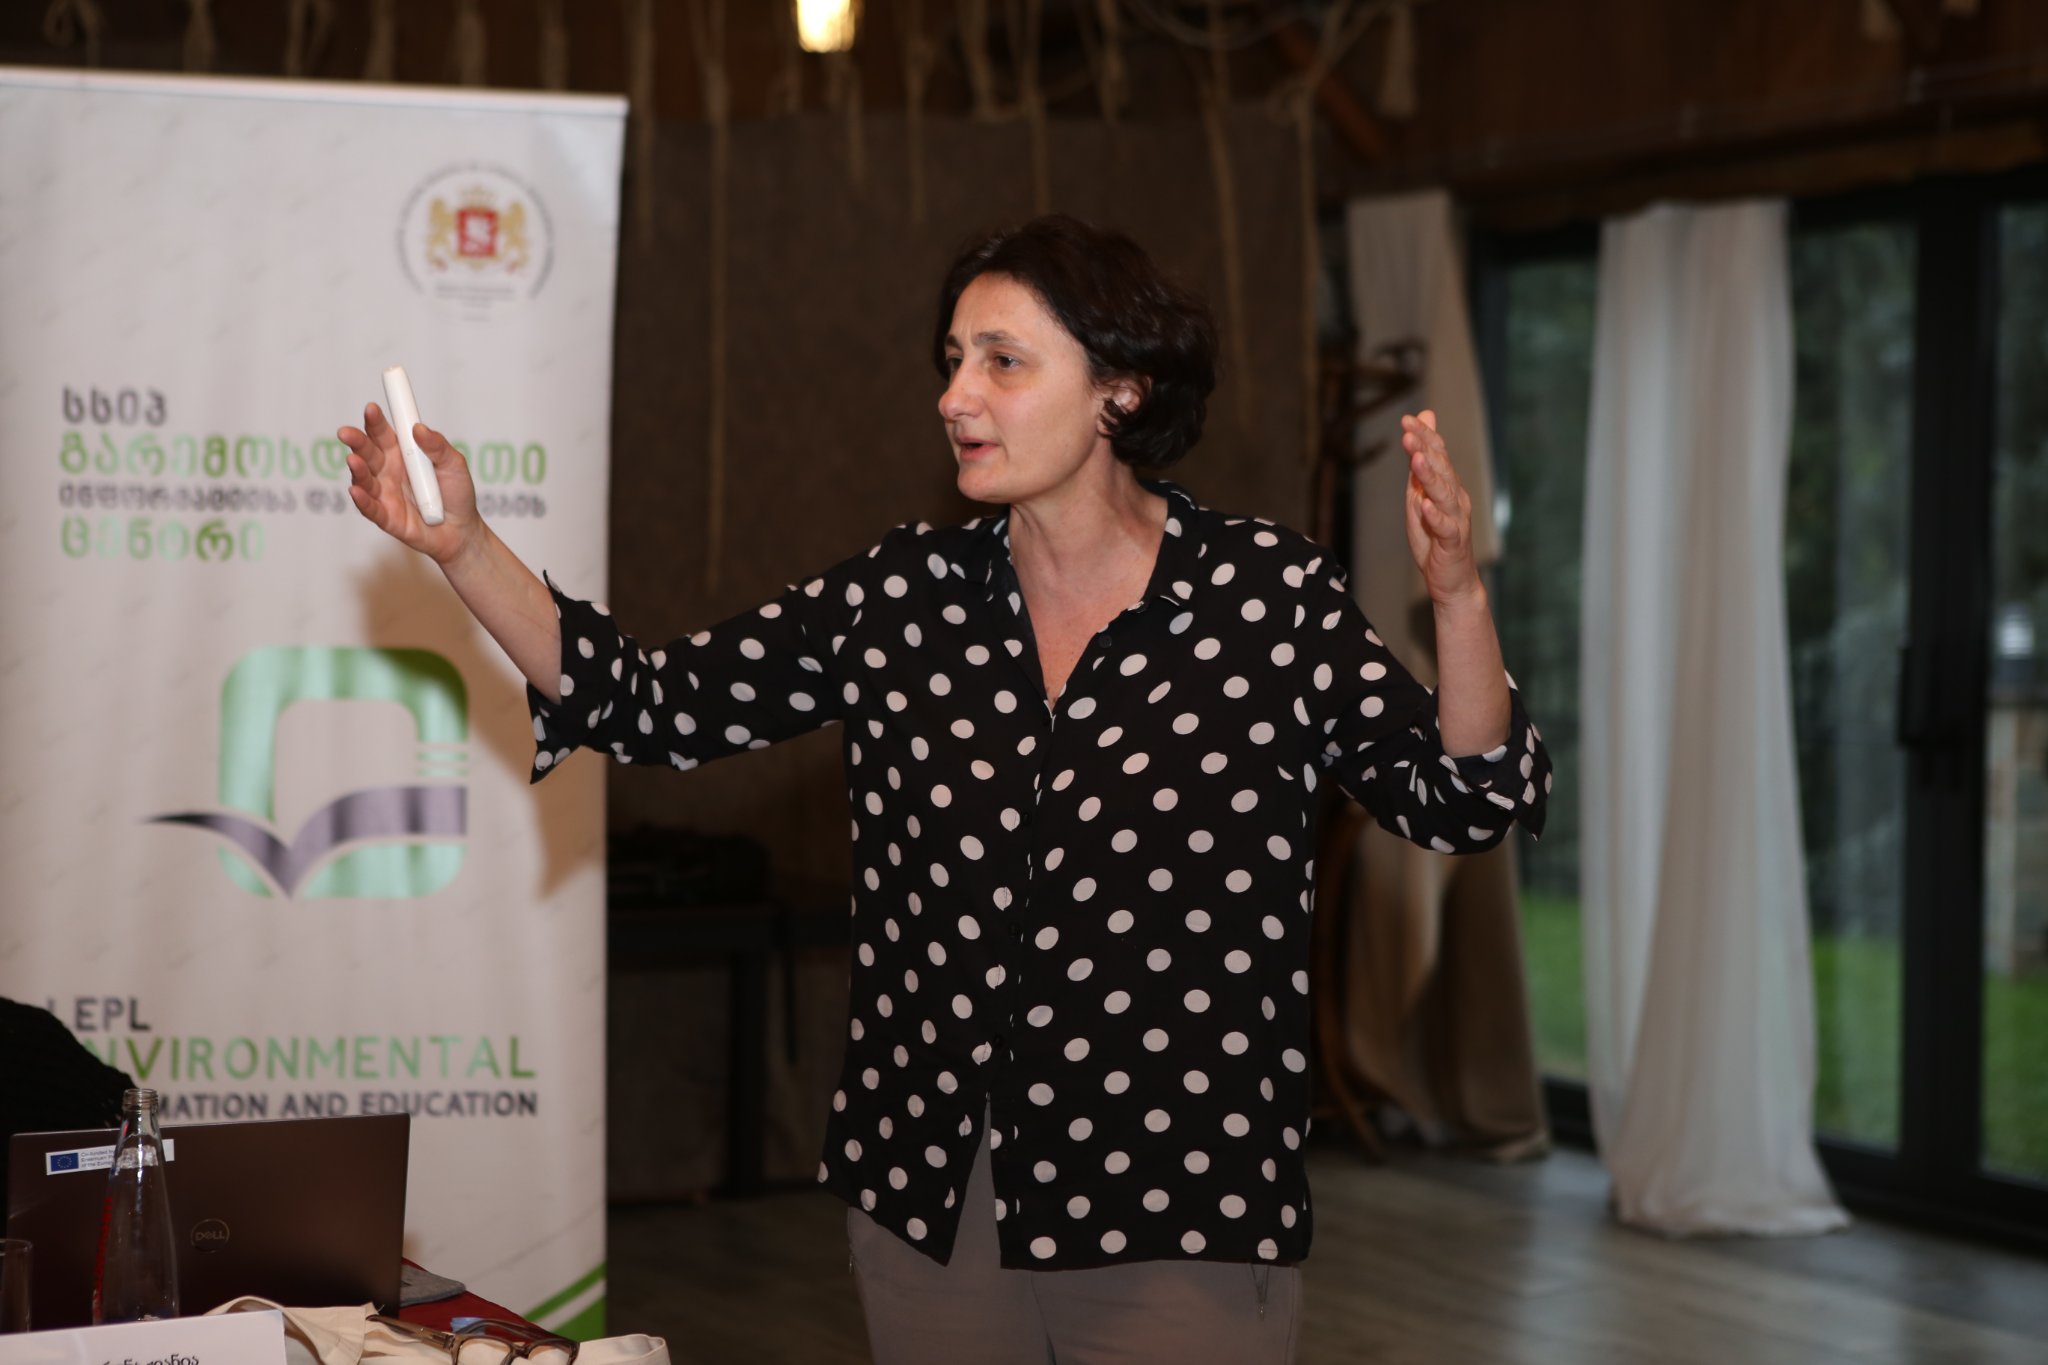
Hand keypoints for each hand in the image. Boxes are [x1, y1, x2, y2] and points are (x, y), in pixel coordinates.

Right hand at [337, 401, 480, 564]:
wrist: (462, 530)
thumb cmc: (457, 493)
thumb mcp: (454, 465)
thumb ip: (438, 447)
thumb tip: (418, 428)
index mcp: (402, 453)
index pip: (383, 433)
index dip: (375, 421)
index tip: (371, 408)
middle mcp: (387, 471)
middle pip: (367, 453)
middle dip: (356, 441)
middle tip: (347, 433)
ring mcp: (384, 494)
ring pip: (365, 479)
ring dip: (358, 470)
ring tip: (354, 460)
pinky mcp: (386, 517)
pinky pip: (370, 509)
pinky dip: (362, 500)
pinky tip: (356, 491)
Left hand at [1401, 409, 1480, 606]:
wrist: (1452, 580)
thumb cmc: (1434, 538)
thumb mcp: (1419, 499)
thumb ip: (1419, 468)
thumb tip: (1419, 432)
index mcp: (1447, 486)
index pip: (1438, 454)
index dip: (1424, 436)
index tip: (1407, 419)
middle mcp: (1455, 498)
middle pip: (1442, 468)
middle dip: (1425, 448)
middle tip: (1408, 431)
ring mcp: (1456, 519)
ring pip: (1445, 494)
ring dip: (1431, 476)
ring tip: (1417, 459)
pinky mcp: (1453, 542)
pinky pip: (1446, 527)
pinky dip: (1435, 516)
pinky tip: (1425, 506)